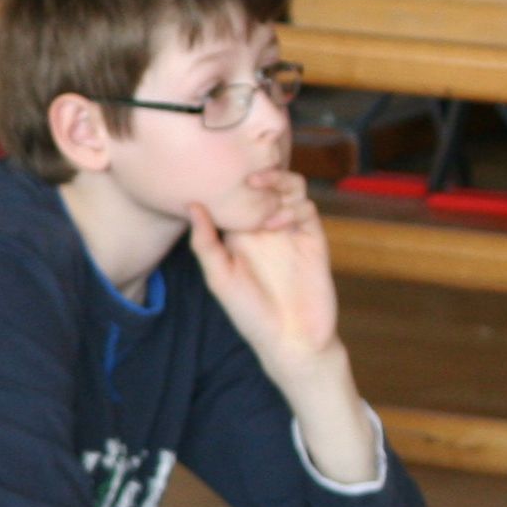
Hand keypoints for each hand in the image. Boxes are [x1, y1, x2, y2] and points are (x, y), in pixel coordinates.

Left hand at [186, 175, 339, 374]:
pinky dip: (293, 208)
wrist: (291, 338)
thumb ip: (205, 243)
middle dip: (259, 171)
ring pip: (291, 190)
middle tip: (245, 175)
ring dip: (278, 182)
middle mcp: (266, 229)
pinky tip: (277, 222)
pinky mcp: (314, 240)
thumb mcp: (219, 278)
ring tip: (259, 187)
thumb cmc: (249, 312)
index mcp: (240, 234)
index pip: (236, 196)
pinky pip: (307, 210)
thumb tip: (192, 205)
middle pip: (267, 185)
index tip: (213, 169)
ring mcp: (291, 232)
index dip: (228, 180)